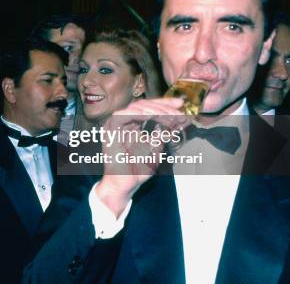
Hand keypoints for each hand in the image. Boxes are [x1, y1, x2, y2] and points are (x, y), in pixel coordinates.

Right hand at [95, 97, 188, 215]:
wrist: (124, 185)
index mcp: (131, 124)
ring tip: (170, 117)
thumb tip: (179, 120)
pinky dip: (138, 114)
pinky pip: (122, 116)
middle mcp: (122, 122)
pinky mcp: (109, 131)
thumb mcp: (157, 148)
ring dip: (154, 110)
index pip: (148, 108)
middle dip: (163, 106)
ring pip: (135, 107)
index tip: (180, 104)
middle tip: (178, 111)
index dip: (164, 104)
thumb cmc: (137, 170)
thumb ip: (165, 133)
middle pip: (143, 104)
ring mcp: (115, 125)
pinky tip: (152, 116)